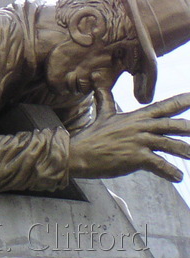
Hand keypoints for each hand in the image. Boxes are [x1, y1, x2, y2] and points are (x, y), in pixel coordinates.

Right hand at [69, 88, 189, 180]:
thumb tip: (97, 80)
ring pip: (168, 144)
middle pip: (169, 125)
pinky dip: (170, 172)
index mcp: (134, 118)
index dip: (179, 102)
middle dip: (186, 126)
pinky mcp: (135, 157)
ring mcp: (137, 142)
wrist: (78, 153)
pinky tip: (178, 177)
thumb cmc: (92, 136)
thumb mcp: (102, 114)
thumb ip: (105, 98)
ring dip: (183, 150)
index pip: (161, 107)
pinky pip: (159, 164)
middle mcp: (138, 127)